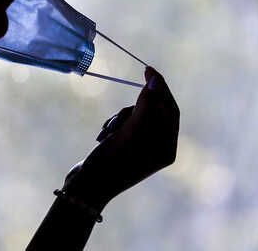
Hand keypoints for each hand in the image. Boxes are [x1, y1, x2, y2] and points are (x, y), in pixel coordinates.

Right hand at [62, 66, 179, 205]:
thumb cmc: (112, 160)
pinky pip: (124, 124)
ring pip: (135, 115)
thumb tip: (156, 80)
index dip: (161, 88)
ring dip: (120, 117)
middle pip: (153, 111)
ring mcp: (141, 148)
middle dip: (135, 106)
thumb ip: (146, 104)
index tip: (147, 70)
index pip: (171, 110)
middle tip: (130, 96)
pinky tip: (103, 137)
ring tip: (107, 131)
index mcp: (167, 148)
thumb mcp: (131, 131)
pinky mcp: (124, 146)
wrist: (86, 186)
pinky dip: (113, 124)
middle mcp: (158, 148)